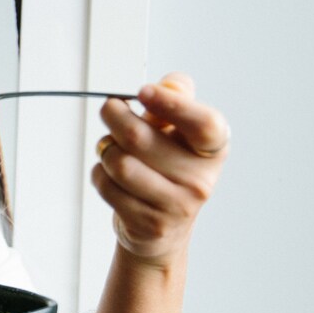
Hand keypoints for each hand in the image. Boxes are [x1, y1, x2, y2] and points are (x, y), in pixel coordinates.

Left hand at [92, 73, 228, 267]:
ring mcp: (176, 206)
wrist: (163, 228)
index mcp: (213, 150)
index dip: (173, 104)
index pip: (204, 124)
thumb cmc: (169, 170)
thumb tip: (170, 84)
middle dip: (115, 117)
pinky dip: (100, 174)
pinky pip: (108, 187)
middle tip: (110, 109)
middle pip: (139, 138)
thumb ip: (177, 100)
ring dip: (105, 149)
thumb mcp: (179, 132)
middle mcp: (200, 180)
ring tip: (110, 148)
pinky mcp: (149, 224)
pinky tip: (109, 174)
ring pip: (119, 163)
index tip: (144, 92)